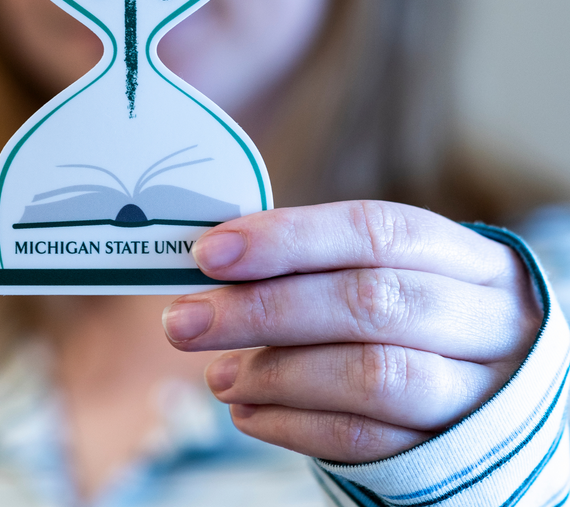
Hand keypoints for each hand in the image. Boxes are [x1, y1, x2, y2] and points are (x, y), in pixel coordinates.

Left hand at [162, 201, 542, 462]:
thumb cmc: (423, 318)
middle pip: (369, 303)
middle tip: (184, 321)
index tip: (209, 253)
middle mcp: (484, 317)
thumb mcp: (394, 276)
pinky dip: (295, 427)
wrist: (501, 393)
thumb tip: (217, 264)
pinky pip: (369, 444)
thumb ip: (320, 266)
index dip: (287, 238)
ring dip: (277, 373)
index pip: (373, 230)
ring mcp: (479, 391)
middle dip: (264, 310)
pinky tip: (247, 413)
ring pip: (373, 375)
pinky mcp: (455, 454)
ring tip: (217, 376)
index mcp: (463, 256)